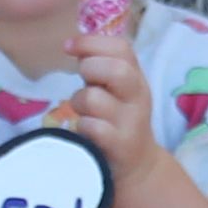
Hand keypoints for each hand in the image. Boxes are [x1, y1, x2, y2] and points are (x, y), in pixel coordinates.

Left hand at [60, 14, 167, 182]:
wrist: (139, 165)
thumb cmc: (118, 120)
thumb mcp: (116, 90)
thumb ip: (100, 67)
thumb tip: (72, 44)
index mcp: (136, 77)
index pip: (121, 48)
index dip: (91, 42)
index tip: (68, 47)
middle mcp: (137, 96)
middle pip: (116, 69)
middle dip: (89, 69)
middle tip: (83, 81)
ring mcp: (130, 122)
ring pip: (94, 98)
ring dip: (79, 102)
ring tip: (83, 111)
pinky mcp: (120, 145)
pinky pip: (92, 127)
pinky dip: (82, 127)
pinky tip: (86, 131)